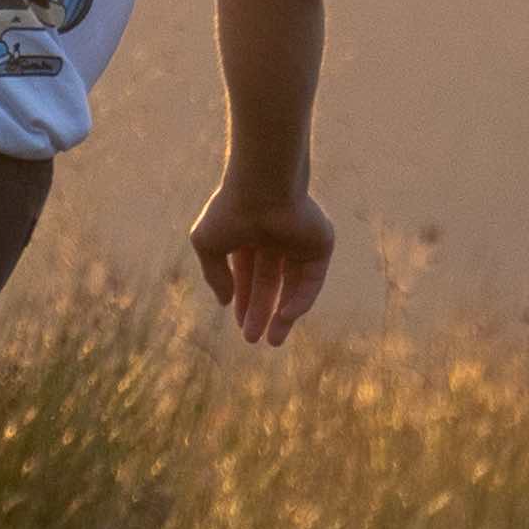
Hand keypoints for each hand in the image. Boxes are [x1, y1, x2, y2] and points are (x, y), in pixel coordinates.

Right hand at [189, 181, 337, 346]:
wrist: (263, 187)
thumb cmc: (230, 211)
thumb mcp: (208, 245)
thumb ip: (215, 275)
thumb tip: (225, 303)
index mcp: (248, 233)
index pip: (247, 273)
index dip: (243, 299)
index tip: (239, 324)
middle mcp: (274, 237)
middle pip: (270, 282)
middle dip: (261, 311)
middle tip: (253, 340)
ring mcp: (299, 241)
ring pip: (294, 285)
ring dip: (284, 314)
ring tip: (273, 340)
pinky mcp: (320, 244)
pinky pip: (312, 279)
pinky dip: (301, 300)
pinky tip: (285, 315)